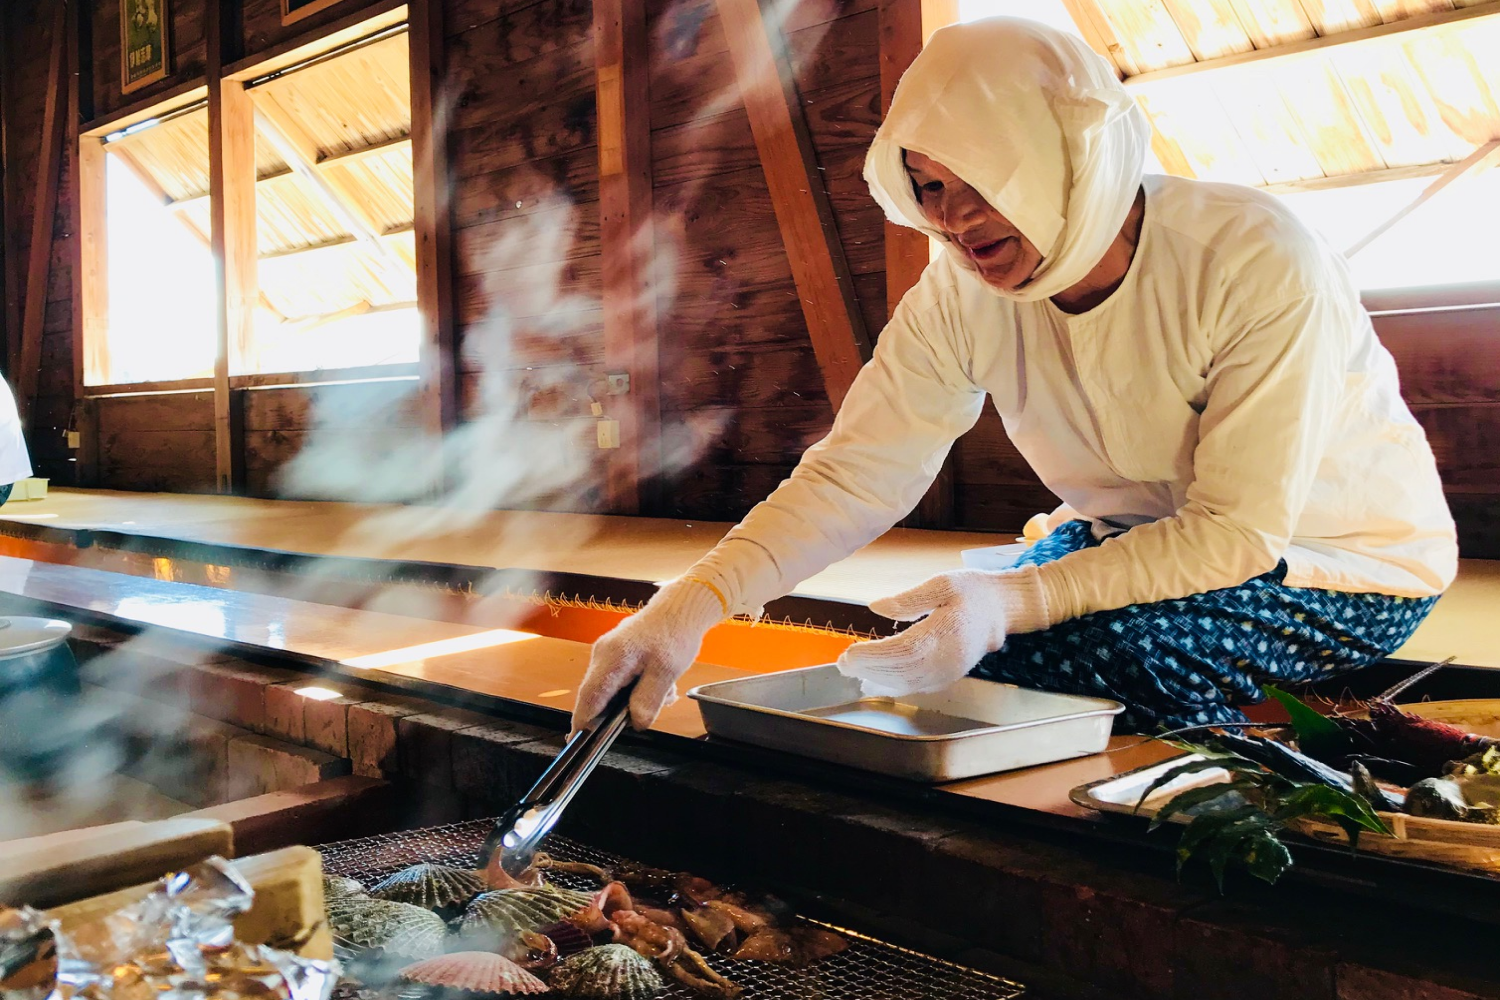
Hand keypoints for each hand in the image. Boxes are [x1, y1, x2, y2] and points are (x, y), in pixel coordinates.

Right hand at [572, 578, 725, 731]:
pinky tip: (660, 683)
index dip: (584, 723)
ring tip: (664, 691)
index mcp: (611, 658)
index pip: (589, 698)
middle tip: (647, 713)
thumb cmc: (675, 634)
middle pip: (596, 696)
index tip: (581, 742)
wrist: (681, 607)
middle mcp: (602, 655)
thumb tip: (635, 723)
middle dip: (619, 712)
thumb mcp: (667, 672)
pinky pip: (619, 681)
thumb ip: (648, 700)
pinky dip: (637, 689)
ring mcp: (607, 653)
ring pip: (611, 690)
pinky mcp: (616, 654)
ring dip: (635, 699)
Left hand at [836, 566, 1049, 696]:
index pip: (904, 651)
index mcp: (947, 631)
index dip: (874, 656)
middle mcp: (949, 658)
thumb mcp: (941, 584)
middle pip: (903, 671)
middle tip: (843, 663)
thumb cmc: (972, 591)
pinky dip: (894, 684)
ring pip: (909, 683)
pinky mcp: (950, 676)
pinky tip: (875, 680)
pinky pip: (918, 686)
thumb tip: (875, 607)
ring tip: (854, 670)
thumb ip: (908, 599)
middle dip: (870, 668)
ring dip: (878, 679)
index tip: (849, 653)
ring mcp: (951, 671)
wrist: (1003, 608)